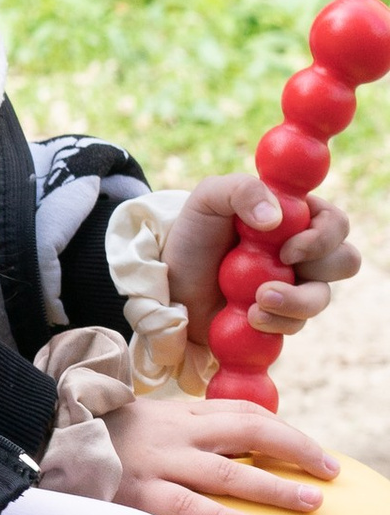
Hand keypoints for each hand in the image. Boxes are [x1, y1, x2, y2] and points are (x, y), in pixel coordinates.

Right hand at [101, 388, 336, 514]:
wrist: (47, 441)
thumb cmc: (105, 438)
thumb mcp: (151, 421)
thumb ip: (191, 430)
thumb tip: (241, 450)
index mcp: (181, 413)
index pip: (246, 413)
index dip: (287, 433)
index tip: (317, 455)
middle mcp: (177, 434)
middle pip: (250, 433)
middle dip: (295, 451)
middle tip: (328, 472)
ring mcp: (160, 464)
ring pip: (229, 474)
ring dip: (274, 487)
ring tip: (308, 501)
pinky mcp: (141, 495)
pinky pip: (189, 507)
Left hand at [164, 170, 357, 343]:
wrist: (171, 283)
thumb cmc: (194, 234)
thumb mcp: (208, 199)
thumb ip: (242, 190)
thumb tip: (274, 218)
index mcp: (295, 217)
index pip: (335, 222)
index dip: (323, 236)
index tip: (287, 247)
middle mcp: (302, 251)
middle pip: (345, 261)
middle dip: (318, 269)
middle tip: (276, 271)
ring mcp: (294, 286)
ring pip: (322, 298)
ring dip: (294, 303)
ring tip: (255, 303)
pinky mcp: (281, 316)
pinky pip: (296, 324)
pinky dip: (275, 323)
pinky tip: (248, 317)